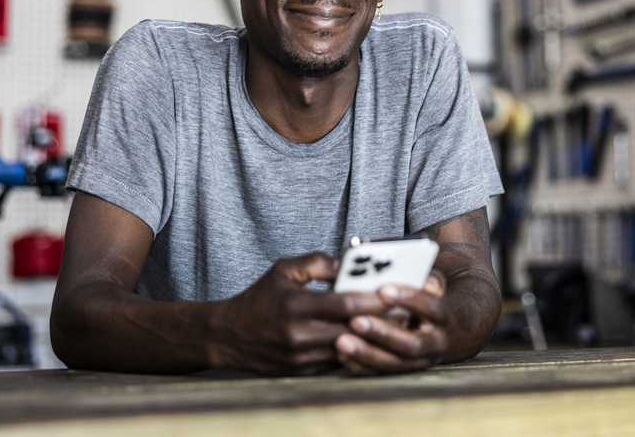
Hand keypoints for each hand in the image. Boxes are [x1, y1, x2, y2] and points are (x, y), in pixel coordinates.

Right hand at [211, 252, 388, 375]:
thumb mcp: (283, 269)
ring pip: (348, 349)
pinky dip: (356, 351)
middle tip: (406, 310)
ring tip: (396, 325)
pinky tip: (372, 340)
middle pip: (352, 328)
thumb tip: (348, 263)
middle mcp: (298, 335)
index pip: (344, 305)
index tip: (395, 292)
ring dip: (372, 338)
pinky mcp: (301, 372)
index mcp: (295, 306)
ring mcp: (300, 357)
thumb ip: (317, 262)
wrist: (228, 336)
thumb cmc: (261, 298)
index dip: (372, 300)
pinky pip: (336, 363)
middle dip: (381, 320)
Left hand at [336, 271, 450, 374]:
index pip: (432, 308)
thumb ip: (423, 275)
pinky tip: (342, 354)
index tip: (383, 290)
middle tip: (356, 322)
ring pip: (396, 364)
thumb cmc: (441, 297)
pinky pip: (384, 373)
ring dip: (367, 353)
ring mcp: (423, 360)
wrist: (461, 328)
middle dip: (382, 333)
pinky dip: (362, 365)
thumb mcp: (440, 281)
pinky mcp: (407, 370)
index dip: (409, 299)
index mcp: (448, 316)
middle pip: (412, 344)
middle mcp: (438, 343)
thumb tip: (399, 266)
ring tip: (342, 342)